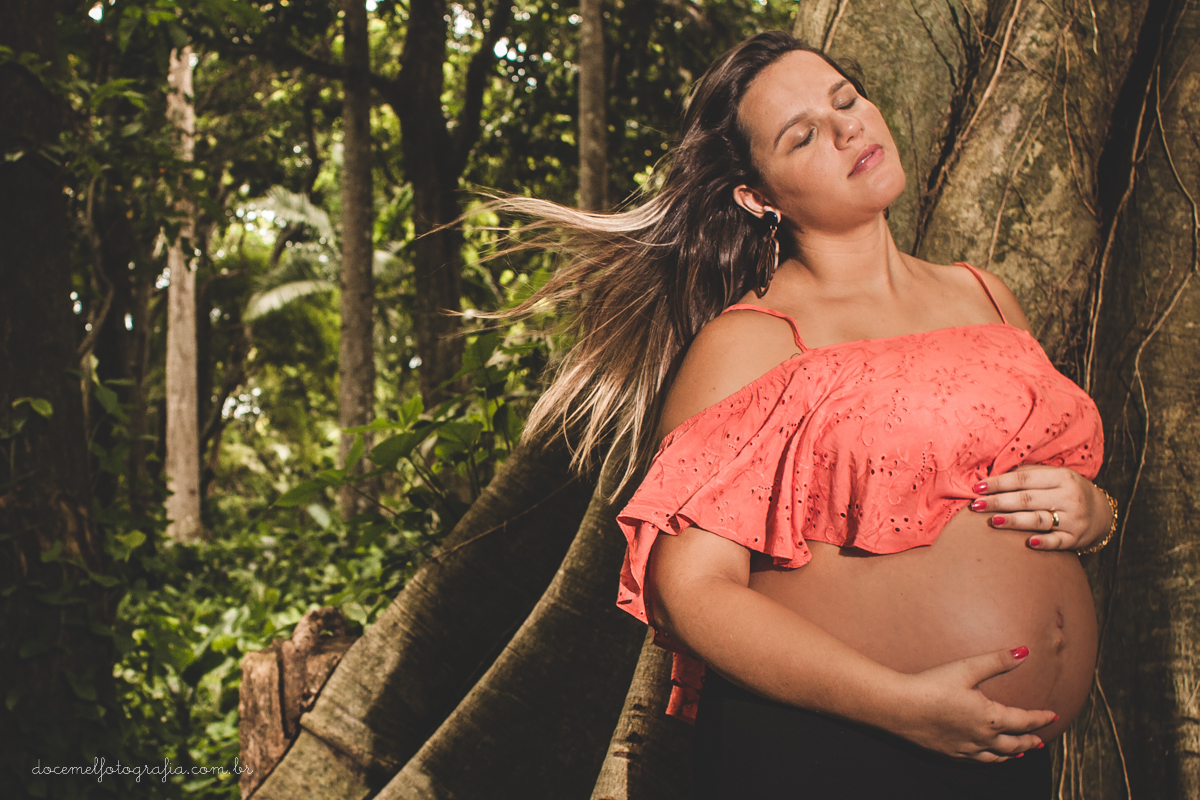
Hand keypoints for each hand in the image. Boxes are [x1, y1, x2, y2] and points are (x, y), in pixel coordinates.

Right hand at [888, 646, 1055, 761]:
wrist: (899, 707)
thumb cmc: (932, 685)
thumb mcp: (967, 668)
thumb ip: (998, 661)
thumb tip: (1025, 652)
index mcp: (990, 718)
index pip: (1024, 721)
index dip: (1040, 718)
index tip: (1052, 716)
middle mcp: (982, 738)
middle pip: (1014, 743)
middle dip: (1030, 740)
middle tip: (1040, 740)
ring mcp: (965, 749)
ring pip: (997, 756)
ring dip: (1012, 753)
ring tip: (1020, 751)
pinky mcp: (949, 753)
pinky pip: (977, 761)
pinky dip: (990, 759)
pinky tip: (987, 756)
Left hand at [969, 465, 1108, 549]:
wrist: (1101, 513)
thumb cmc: (1066, 491)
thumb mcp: (1054, 476)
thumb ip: (1028, 474)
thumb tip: (993, 475)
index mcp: (1062, 478)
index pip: (1023, 480)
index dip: (998, 483)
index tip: (977, 488)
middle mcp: (1069, 497)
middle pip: (1027, 500)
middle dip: (998, 502)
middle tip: (976, 505)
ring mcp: (1074, 519)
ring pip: (1038, 520)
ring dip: (1013, 521)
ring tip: (992, 521)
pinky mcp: (1076, 538)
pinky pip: (1058, 542)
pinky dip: (1044, 543)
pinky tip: (1029, 543)